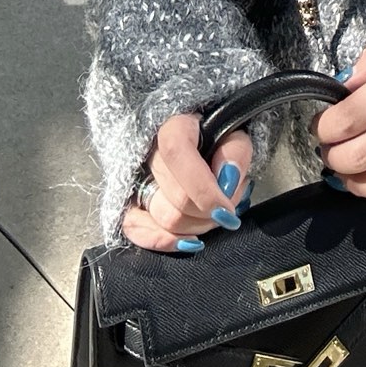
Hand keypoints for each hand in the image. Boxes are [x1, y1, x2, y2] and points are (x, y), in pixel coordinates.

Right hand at [120, 111, 251, 251]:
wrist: (203, 137)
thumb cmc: (219, 135)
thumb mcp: (236, 133)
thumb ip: (235, 152)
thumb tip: (227, 180)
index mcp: (173, 125)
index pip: (176, 153)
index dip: (202, 188)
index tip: (227, 209)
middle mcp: (147, 151)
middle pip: (175, 195)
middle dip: (208, 212)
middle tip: (229, 210)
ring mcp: (134, 178)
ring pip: (161, 216)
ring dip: (195, 226)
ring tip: (215, 215)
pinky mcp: (129, 201)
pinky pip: (134, 228)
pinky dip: (164, 241)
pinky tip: (190, 242)